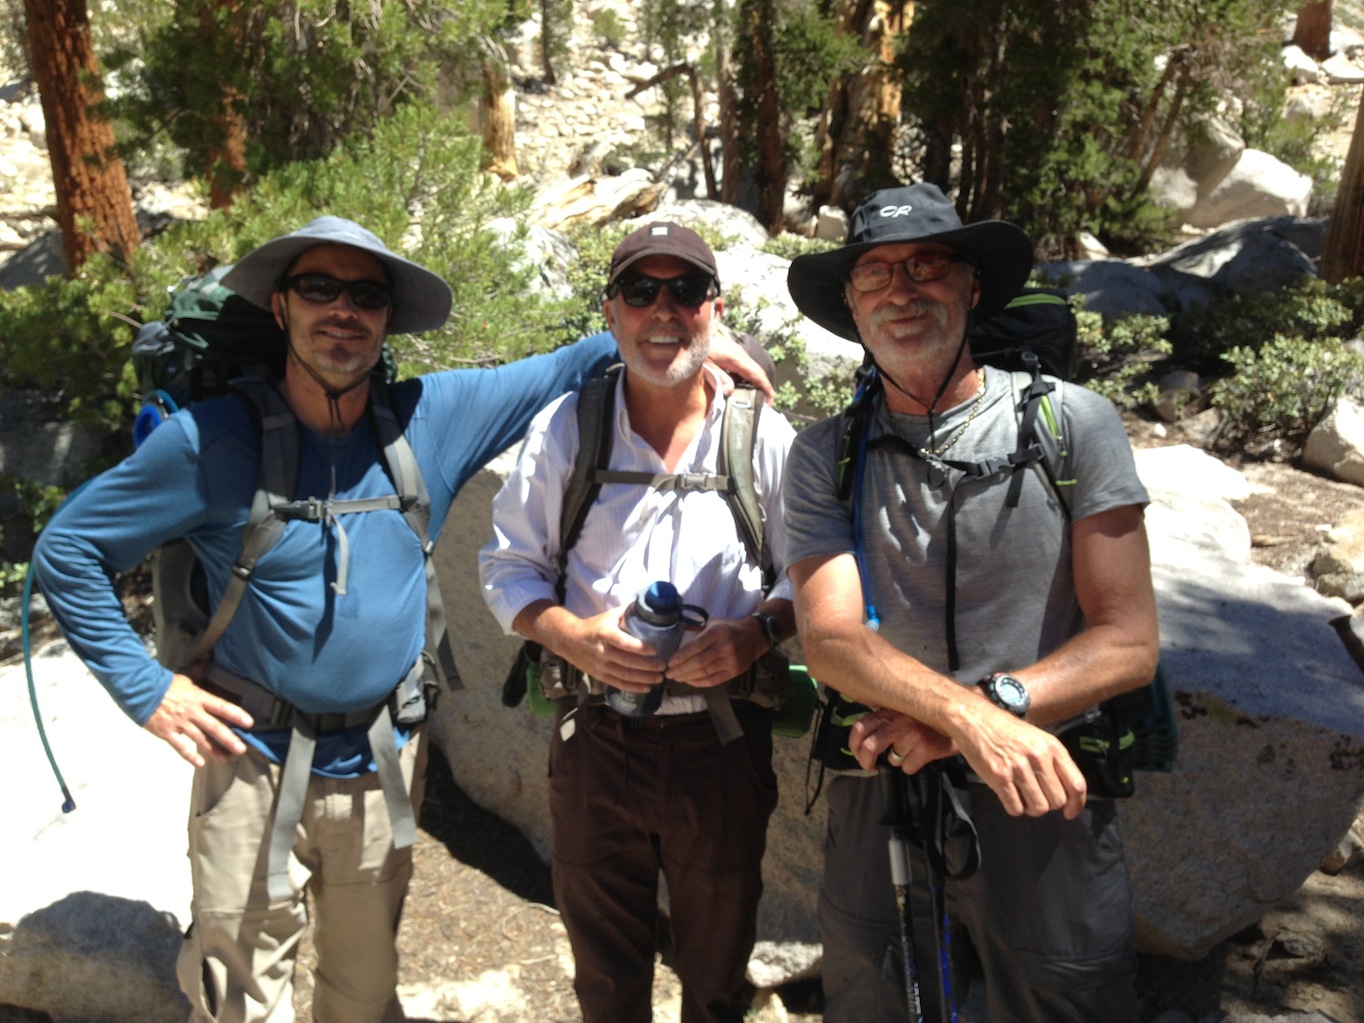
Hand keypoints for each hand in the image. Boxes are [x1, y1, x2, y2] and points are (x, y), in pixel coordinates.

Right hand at [144, 673, 253, 766]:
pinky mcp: (167, 732)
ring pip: (200, 739)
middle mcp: (192, 711)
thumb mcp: (186, 681)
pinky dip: (190, 756)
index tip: (249, 723)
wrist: (141, 690)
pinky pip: (181, 747)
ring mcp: (179, 723)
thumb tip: (210, 670)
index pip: (221, 706)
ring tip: (226, 759)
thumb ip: (200, 685)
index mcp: (198, 697)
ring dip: (214, 751)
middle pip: (214, 727)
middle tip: (241, 749)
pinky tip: (200, 763)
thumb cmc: (165, 685)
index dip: (236, 714)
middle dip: (229, 739)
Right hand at [556, 605, 666, 692]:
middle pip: (627, 662)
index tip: (655, 650)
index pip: (623, 642)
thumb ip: (628, 612)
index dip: (639, 647)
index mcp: (605, 634)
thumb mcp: (609, 616)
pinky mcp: (599, 675)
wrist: (568, 640)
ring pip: (624, 675)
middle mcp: (602, 651)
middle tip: (663, 666)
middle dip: (647, 666)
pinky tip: (647, 688)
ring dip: (644, 678)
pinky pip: (618, 684)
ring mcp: (600, 666)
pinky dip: (633, 687)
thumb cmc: (593, 626)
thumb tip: (650, 606)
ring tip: (660, 678)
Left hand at [663, 616, 765, 687]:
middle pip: (699, 662)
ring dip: (688, 677)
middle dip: (681, 669)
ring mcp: (731, 661)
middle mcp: (725, 647)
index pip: (695, 646)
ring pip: (705, 673)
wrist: (755, 636)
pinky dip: (700, 682)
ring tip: (677, 678)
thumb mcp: (713, 622)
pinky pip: (714, 680)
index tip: (669, 662)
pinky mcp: (735, 671)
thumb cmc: (729, 628)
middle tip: (669, 674)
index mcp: (717, 632)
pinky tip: (690, 681)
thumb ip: (695, 627)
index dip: (680, 656)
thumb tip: (675, 631)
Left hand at [705, 330, 774, 399]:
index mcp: (737, 358)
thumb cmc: (700, 350)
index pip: (757, 374)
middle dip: (764, 387)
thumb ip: (719, 378)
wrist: (693, 333)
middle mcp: (741, 354)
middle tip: (766, 403)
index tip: (770, 401)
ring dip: (758, 382)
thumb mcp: (706, 366)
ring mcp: (738, 352)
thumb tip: (730, 392)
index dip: (766, 387)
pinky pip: (746, 367)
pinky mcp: (733, 353)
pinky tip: (746, 386)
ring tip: (759, 397)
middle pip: (758, 372)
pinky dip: (750, 377)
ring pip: (753, 369)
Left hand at [850, 709, 955, 773]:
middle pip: (870, 746)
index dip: (854, 744)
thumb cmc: (926, 717)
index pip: (860, 726)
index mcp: (888, 710)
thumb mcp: (902, 711)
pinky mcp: (926, 747)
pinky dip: (912, 766)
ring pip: (893, 759)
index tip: (857, 753)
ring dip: (898, 760)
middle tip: (868, 766)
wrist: (959, 717)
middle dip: (866, 760)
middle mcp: (898, 721)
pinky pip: (909, 767)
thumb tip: (864, 739)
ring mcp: (912, 734)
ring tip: (908, 753)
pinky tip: (921, 756)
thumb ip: (885, 719)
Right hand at [950, 700, 1087, 818]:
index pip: (1076, 785)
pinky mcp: (999, 776)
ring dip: (1029, 807)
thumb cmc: (1005, 730)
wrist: (974, 718)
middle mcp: (1038, 757)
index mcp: (1052, 747)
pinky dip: (1013, 807)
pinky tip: (1007, 794)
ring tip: (1020, 794)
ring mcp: (1019, 767)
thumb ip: (1052, 762)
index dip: (1076, 804)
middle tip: (1034, 795)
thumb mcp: (1037, 738)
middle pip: (1057, 801)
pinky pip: (1015, 808)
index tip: (1070, 812)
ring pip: (1038, 808)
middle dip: (1047, 804)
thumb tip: (1064, 792)